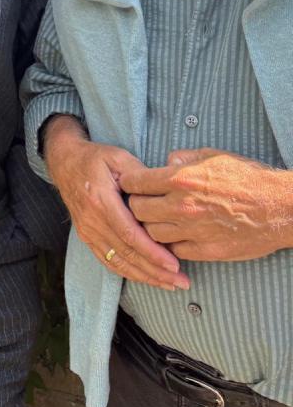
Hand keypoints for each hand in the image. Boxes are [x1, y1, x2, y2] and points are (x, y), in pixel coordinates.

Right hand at [43, 116, 188, 290]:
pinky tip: (146, 278)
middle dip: (155, 271)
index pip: (129, 235)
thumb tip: (161, 192)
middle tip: (180, 281)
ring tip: (169, 284)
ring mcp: (87, 231)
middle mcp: (92, 220)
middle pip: (126, 253)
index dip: (152, 253)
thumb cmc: (94, 158)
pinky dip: (128, 272)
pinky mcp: (86, 236)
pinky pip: (107, 260)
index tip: (174, 264)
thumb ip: (140, 176)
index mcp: (101, 201)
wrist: (65, 162)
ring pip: (118, 262)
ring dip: (145, 276)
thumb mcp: (118, 157)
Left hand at [121, 147, 292, 260]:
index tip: (129, 184)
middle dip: (135, 206)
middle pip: (137, 211)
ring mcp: (193, 231)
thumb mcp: (213, 155)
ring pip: (152, 233)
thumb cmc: (247, 177)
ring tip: (158, 220)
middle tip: (141, 203)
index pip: (136, 183)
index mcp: (180, 179)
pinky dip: (172, 244)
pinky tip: (178, 235)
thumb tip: (167, 161)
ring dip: (151, 227)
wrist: (279, 207)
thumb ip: (184, 158)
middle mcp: (182, 206)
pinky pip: (175, 250)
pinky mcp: (206, 250)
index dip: (128, 183)